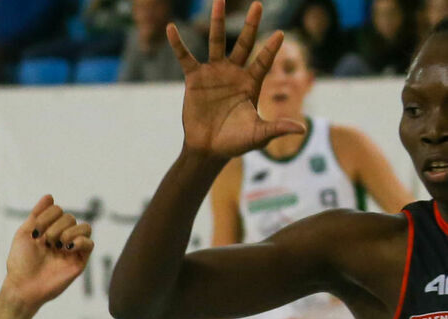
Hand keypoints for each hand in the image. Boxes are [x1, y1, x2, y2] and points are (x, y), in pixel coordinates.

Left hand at [3, 195, 92, 309]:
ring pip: (85, 227)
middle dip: (56, 226)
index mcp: (49, 230)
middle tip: (45, 242)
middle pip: (70, 217)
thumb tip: (50, 196)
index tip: (35, 233)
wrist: (23, 286)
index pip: (58, 210)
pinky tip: (67, 247)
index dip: (47, 216)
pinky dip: (80, 241)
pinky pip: (90, 243)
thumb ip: (36, 214)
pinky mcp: (79, 262)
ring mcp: (72, 250)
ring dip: (69, 231)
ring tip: (57, 244)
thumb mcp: (24, 233)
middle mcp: (62, 238)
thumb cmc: (20, 262)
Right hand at [170, 0, 303, 159]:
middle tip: (257, 5)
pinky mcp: (195, 79)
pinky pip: (186, 57)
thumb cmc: (235, 142)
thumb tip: (300, 129)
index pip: (264, 61)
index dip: (271, 49)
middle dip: (250, 25)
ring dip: (217, 22)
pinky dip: (178, 44)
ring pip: (216, 42)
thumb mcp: (258, 135)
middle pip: (244, 43)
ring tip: (219, 1)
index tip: (279, 34)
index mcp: (251, 83)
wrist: (208, 149)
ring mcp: (214, 73)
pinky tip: (172, 28)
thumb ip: (277, 128)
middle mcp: (234, 73)